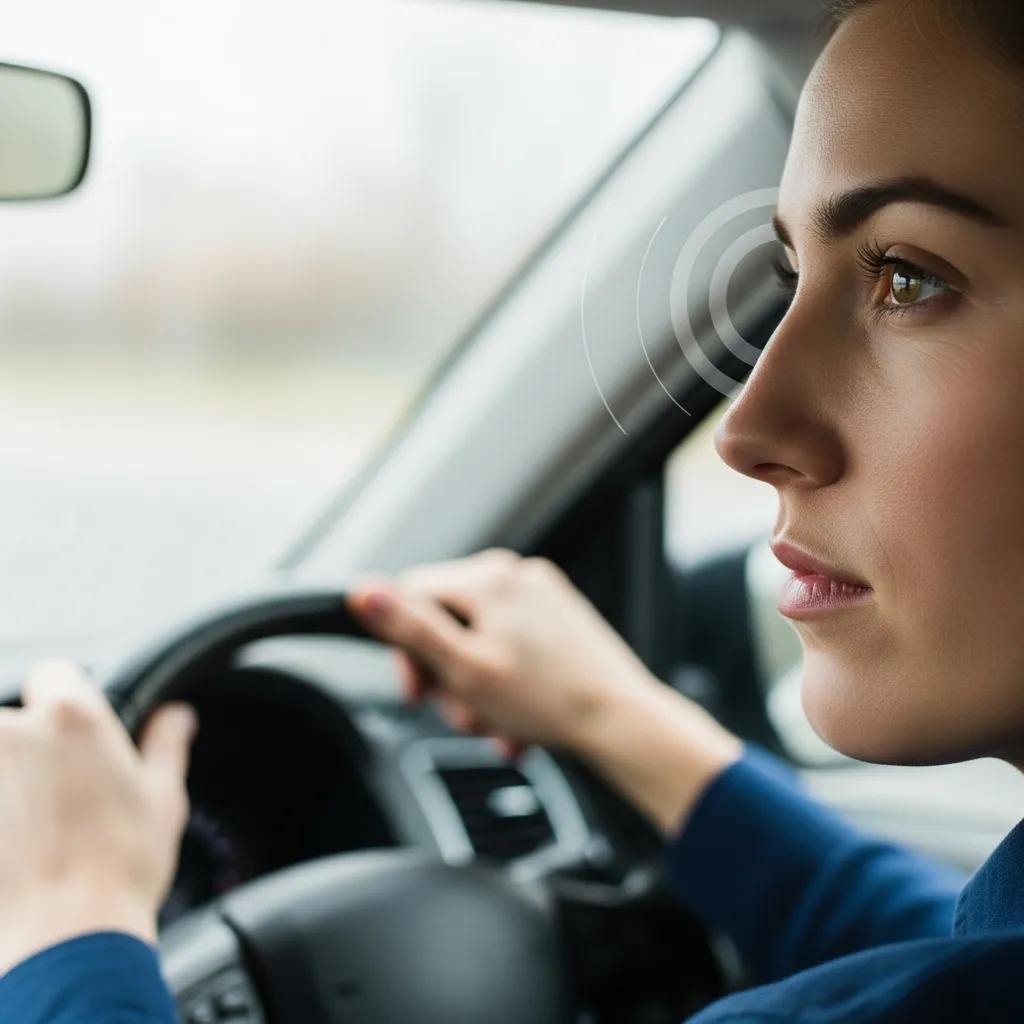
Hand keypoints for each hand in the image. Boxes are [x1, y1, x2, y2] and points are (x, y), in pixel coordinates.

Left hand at [0, 659, 195, 973]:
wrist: (62, 938)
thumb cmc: (119, 868)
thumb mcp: (162, 799)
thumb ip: (166, 746)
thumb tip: (177, 717)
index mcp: (72, 717)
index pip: (54, 672)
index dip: (68, 698)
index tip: (77, 733)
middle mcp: (13, 734)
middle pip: (15, 719)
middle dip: (33, 749)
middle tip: (61, 794)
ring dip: (10, 783)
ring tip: (33, 828)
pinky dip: (0, 816)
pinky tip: (16, 847)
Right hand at [346, 548, 742, 833]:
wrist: (622, 723)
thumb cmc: (549, 699)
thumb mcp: (464, 669)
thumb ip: (410, 628)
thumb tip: (362, 589)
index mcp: (489, 577)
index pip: (412, 598)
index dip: (406, 651)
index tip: (416, 694)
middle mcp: (516, 575)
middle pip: (447, 624)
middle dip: (450, 678)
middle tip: (468, 713)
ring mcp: (542, 597)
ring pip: (479, 644)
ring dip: (478, 691)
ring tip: (501, 723)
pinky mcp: (560, 621)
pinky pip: (512, 650)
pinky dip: (508, 687)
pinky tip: (519, 721)